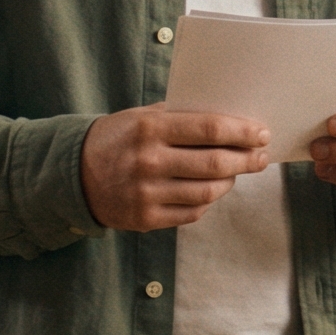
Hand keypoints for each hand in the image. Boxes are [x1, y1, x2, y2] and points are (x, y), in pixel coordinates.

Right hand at [80, 106, 269, 229]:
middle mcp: (149, 161)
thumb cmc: (118, 138)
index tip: (261, 133)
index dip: (242, 132)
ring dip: (231, 181)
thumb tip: (230, 117)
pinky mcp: (146, 218)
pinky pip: (193, 212)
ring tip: (237, 172)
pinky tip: (212, 189)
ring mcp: (146, 193)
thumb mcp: (142, 116)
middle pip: (215, 163)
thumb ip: (180, 116)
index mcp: (150, 129)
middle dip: (247, 159)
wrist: (74, 174)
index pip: (209, 129)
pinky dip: (208, 200)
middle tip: (261, 156)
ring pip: (209, 191)